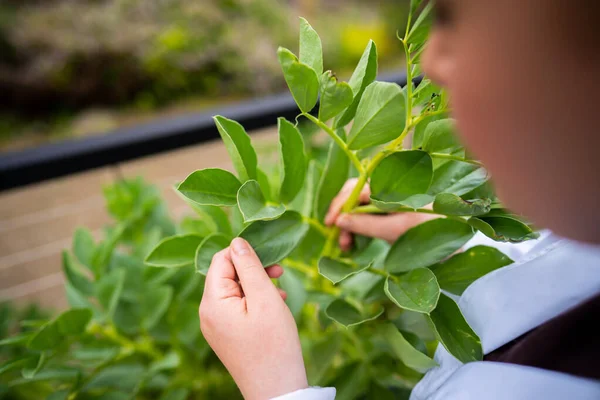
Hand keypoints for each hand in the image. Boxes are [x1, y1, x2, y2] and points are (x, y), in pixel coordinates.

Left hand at [199, 238, 307, 399]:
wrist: (277, 391)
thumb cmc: (274, 344)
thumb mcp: (265, 298)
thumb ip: (250, 267)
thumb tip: (237, 241)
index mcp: (211, 302)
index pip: (221, 260)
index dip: (245, 253)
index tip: (271, 259)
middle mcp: (207, 313)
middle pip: (226, 275)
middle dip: (253, 270)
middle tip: (280, 273)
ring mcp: (215, 326)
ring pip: (234, 291)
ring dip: (257, 285)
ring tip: (280, 292)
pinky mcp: (226, 336)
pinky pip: (237, 308)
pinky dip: (255, 301)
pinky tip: (274, 306)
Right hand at [325, 178, 438, 250]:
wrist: (457, 243)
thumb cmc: (429, 232)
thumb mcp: (394, 230)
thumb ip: (365, 225)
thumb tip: (338, 221)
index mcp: (390, 186)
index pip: (356, 189)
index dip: (339, 205)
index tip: (329, 224)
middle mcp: (388, 189)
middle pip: (354, 195)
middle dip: (342, 215)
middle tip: (338, 238)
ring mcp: (389, 201)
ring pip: (359, 207)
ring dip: (349, 224)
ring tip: (346, 246)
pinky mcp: (391, 213)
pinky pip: (368, 215)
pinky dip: (359, 227)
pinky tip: (354, 242)